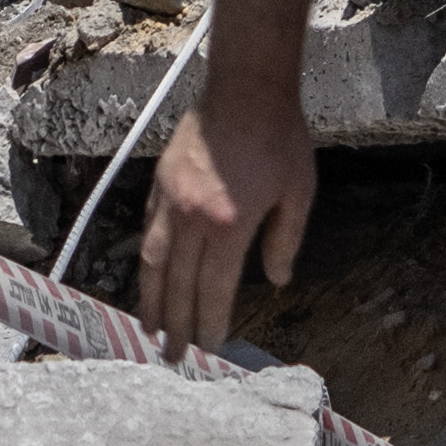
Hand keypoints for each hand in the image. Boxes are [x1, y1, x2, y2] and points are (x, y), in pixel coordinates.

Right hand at [140, 78, 316, 345]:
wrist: (247, 88)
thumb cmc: (279, 138)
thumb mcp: (299, 190)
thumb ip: (285, 240)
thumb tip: (278, 280)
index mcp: (229, 226)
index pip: (213, 289)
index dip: (210, 322)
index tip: (209, 347)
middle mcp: (192, 220)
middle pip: (179, 286)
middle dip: (175, 325)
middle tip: (172, 357)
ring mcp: (170, 202)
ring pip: (153, 264)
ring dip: (150, 301)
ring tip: (149, 331)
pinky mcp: (159, 185)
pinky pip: (148, 233)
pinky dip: (147, 263)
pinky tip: (149, 279)